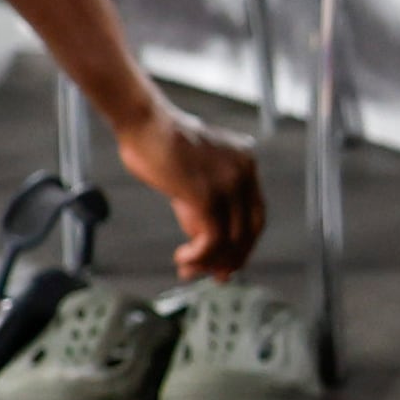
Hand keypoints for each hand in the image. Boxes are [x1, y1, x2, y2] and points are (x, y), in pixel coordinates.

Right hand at [117, 105, 264, 279]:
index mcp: (246, 162)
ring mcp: (229, 184)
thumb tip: (207, 245)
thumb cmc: (159, 144)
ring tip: (189, 269)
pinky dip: (199, 256)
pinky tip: (183, 258)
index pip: (255, 214)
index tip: (229, 261)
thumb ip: (206, 202)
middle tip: (216, 276)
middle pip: (249, 229)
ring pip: (231, 239)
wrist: (144, 123)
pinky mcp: (208, 196)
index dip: (243, 243)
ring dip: (209, 261)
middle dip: (233, 258)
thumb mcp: (195, 173)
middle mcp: (244, 172)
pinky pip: (212, 239)